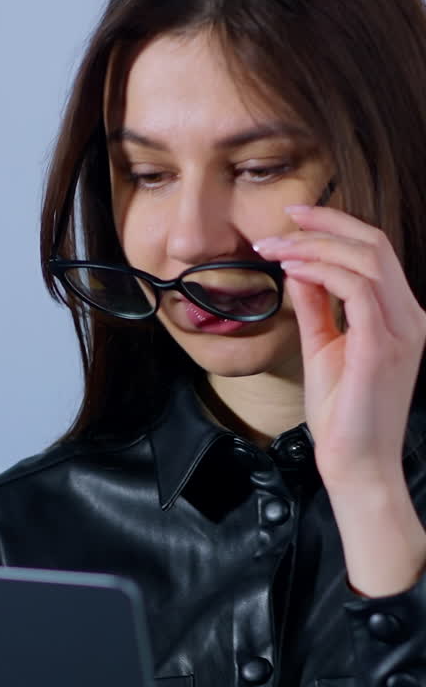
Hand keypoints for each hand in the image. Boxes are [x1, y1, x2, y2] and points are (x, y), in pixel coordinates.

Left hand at [254, 205, 425, 489]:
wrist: (355, 464)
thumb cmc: (342, 416)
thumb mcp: (324, 348)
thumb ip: (317, 307)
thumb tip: (300, 268)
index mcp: (401, 316)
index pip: (375, 253)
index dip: (335, 228)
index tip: (293, 221)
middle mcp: (410, 317)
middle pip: (374, 244)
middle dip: (324, 225)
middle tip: (280, 224)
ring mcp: (402, 329)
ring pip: (366, 259)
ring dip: (314, 247)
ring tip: (275, 249)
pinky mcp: (382, 345)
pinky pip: (356, 288)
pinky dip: (321, 271)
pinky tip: (293, 271)